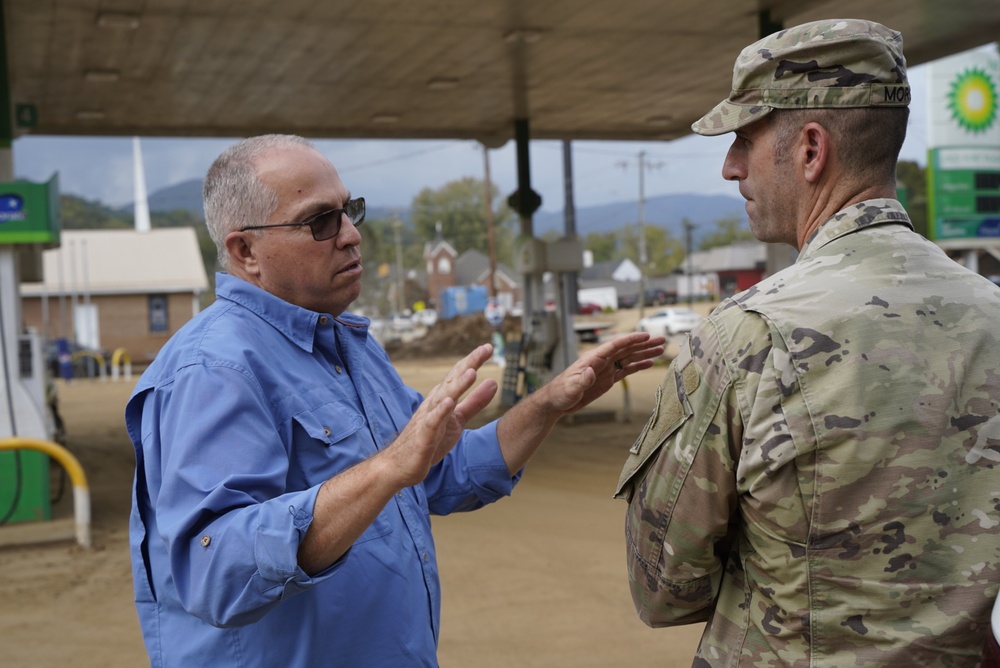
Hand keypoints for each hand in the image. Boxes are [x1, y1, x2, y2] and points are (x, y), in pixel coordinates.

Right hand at [385, 343, 498, 486]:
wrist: (400, 465)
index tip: (489, 346)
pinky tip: (449, 402)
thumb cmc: (429, 441)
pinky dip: (440, 411)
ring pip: (443, 397)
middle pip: (453, 380)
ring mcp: (427, 418)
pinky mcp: (423, 436)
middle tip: (486, 348)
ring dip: (457, 385)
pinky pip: (432, 422)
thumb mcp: (458, 420)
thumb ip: (475, 402)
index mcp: (443, 398)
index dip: (473, 360)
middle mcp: (434, 403)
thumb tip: (494, 381)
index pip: (459, 375)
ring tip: (472, 371)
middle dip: (469, 364)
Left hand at [539, 332, 664, 415]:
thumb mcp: (570, 388)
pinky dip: (638, 365)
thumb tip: (591, 371)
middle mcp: (602, 360)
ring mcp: (606, 368)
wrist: (557, 401)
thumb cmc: (560, 393)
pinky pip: (626, 369)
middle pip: (626, 348)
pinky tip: (649, 363)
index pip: (615, 345)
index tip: (646, 336)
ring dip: (644, 353)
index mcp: (593, 358)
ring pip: (629, 357)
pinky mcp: (608, 378)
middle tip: (661, 339)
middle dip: (644, 344)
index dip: (631, 339)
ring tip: (661, 349)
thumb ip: (581, 380)